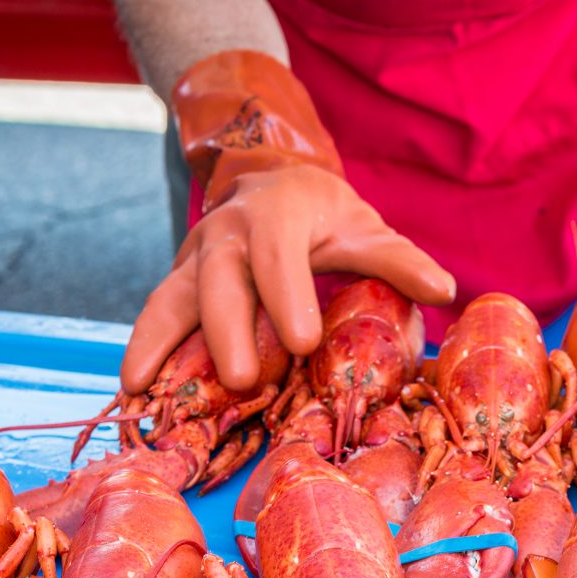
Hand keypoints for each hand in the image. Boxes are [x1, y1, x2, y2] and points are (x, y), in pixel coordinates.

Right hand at [120, 164, 451, 394]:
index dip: (287, 295)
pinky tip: (131, 393)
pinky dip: (140, 353)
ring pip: (170, 299)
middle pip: (218, 280)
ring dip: (156, 344)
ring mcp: (193, 261)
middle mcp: (225, 235)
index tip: (304, 342)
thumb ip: (398, 258)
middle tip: (245, 380)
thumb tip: (444, 289)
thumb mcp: (363, 226)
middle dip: (228, 330)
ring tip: (143, 391)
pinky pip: (154, 319)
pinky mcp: (176, 286)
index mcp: (275, 215)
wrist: (269, 184)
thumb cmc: (324, 217)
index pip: (277, 253)